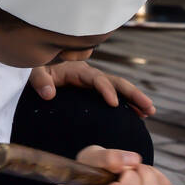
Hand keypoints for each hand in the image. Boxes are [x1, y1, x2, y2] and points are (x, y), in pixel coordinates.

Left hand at [29, 60, 155, 116]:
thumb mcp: (34, 72)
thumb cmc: (36, 70)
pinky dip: (127, 104)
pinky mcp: (93, 92)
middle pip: (117, 82)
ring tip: (150, 112)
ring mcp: (94, 83)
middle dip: (133, 94)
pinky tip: (138, 115)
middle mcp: (90, 75)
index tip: (114, 104)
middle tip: (149, 107)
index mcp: (78, 70)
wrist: (36, 70)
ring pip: (120, 89)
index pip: (97, 79)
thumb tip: (49, 94)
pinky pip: (114, 96)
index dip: (107, 90)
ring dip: (135, 99)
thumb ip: (40, 81)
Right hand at [74, 146, 173, 184]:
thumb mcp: (90, 158)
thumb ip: (108, 157)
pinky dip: (160, 179)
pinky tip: (144, 180)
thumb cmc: (92, 175)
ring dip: (151, 174)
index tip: (120, 170)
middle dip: (142, 171)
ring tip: (135, 174)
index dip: (129, 174)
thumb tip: (134, 160)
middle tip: (128, 170)